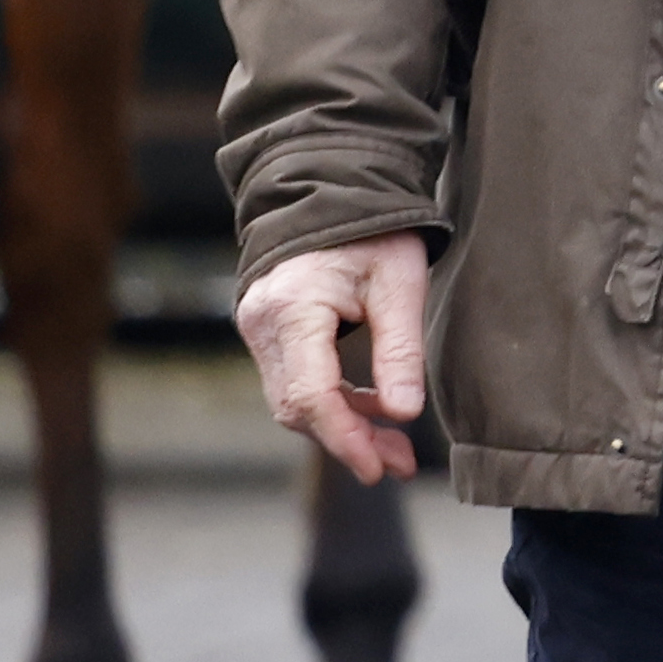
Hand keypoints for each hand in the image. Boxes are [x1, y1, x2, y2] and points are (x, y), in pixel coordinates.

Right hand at [238, 236, 438, 488]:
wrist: (332, 193)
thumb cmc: (373, 232)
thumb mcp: (401, 286)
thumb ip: (400, 351)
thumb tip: (404, 415)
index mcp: (293, 309)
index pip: (310, 395)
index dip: (344, 438)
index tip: (379, 468)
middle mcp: (263, 323)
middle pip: (297, 406)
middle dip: (349, 440)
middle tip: (400, 465)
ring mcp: (258, 329)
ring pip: (294, 400)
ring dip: (343, 427)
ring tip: (397, 450)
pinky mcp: (268, 332)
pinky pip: (296, 382)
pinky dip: (334, 404)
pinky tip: (375, 413)